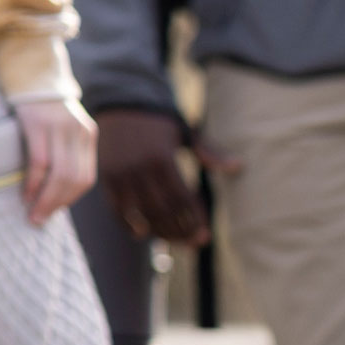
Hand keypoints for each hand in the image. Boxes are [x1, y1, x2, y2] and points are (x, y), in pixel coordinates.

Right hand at [12, 95, 99, 227]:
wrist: (29, 70)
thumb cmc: (41, 105)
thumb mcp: (61, 127)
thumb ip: (64, 151)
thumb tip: (55, 188)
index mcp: (87, 135)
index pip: (85, 177)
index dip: (69, 199)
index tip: (53, 212)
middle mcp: (77, 131)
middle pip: (74, 178)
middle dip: (57, 204)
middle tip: (39, 220)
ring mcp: (59, 127)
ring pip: (59, 174)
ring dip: (46, 199)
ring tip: (33, 213)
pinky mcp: (38, 122)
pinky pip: (39, 161)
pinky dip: (33, 182)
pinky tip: (25, 193)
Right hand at [95, 105, 235, 246]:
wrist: (120, 103)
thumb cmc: (159, 122)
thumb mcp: (185, 134)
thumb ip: (209, 153)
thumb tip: (238, 167)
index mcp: (163, 158)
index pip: (182, 200)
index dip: (195, 220)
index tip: (206, 233)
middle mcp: (140, 168)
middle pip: (163, 212)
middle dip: (182, 232)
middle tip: (195, 242)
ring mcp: (120, 174)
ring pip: (142, 216)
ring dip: (160, 233)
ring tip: (174, 240)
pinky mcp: (106, 178)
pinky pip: (118, 211)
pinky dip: (130, 227)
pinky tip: (144, 234)